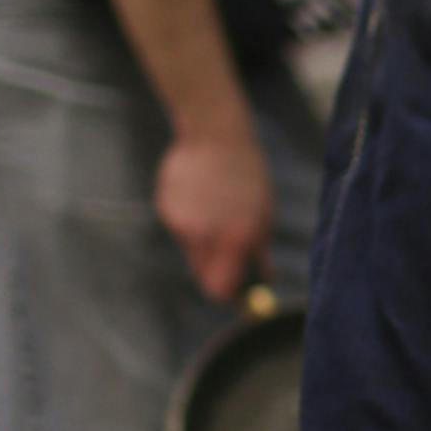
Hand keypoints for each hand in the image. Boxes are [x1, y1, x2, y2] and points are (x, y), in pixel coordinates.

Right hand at [156, 129, 272, 301]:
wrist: (216, 136)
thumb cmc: (248, 178)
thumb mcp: (263, 215)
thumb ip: (259, 253)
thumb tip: (265, 281)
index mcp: (236, 238)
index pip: (221, 288)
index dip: (227, 295)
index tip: (234, 294)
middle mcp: (205, 234)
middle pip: (203, 275)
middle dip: (216, 272)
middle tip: (228, 261)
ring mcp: (181, 221)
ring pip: (192, 250)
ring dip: (204, 244)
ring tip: (217, 212)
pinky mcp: (165, 207)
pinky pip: (180, 229)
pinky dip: (190, 221)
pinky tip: (200, 197)